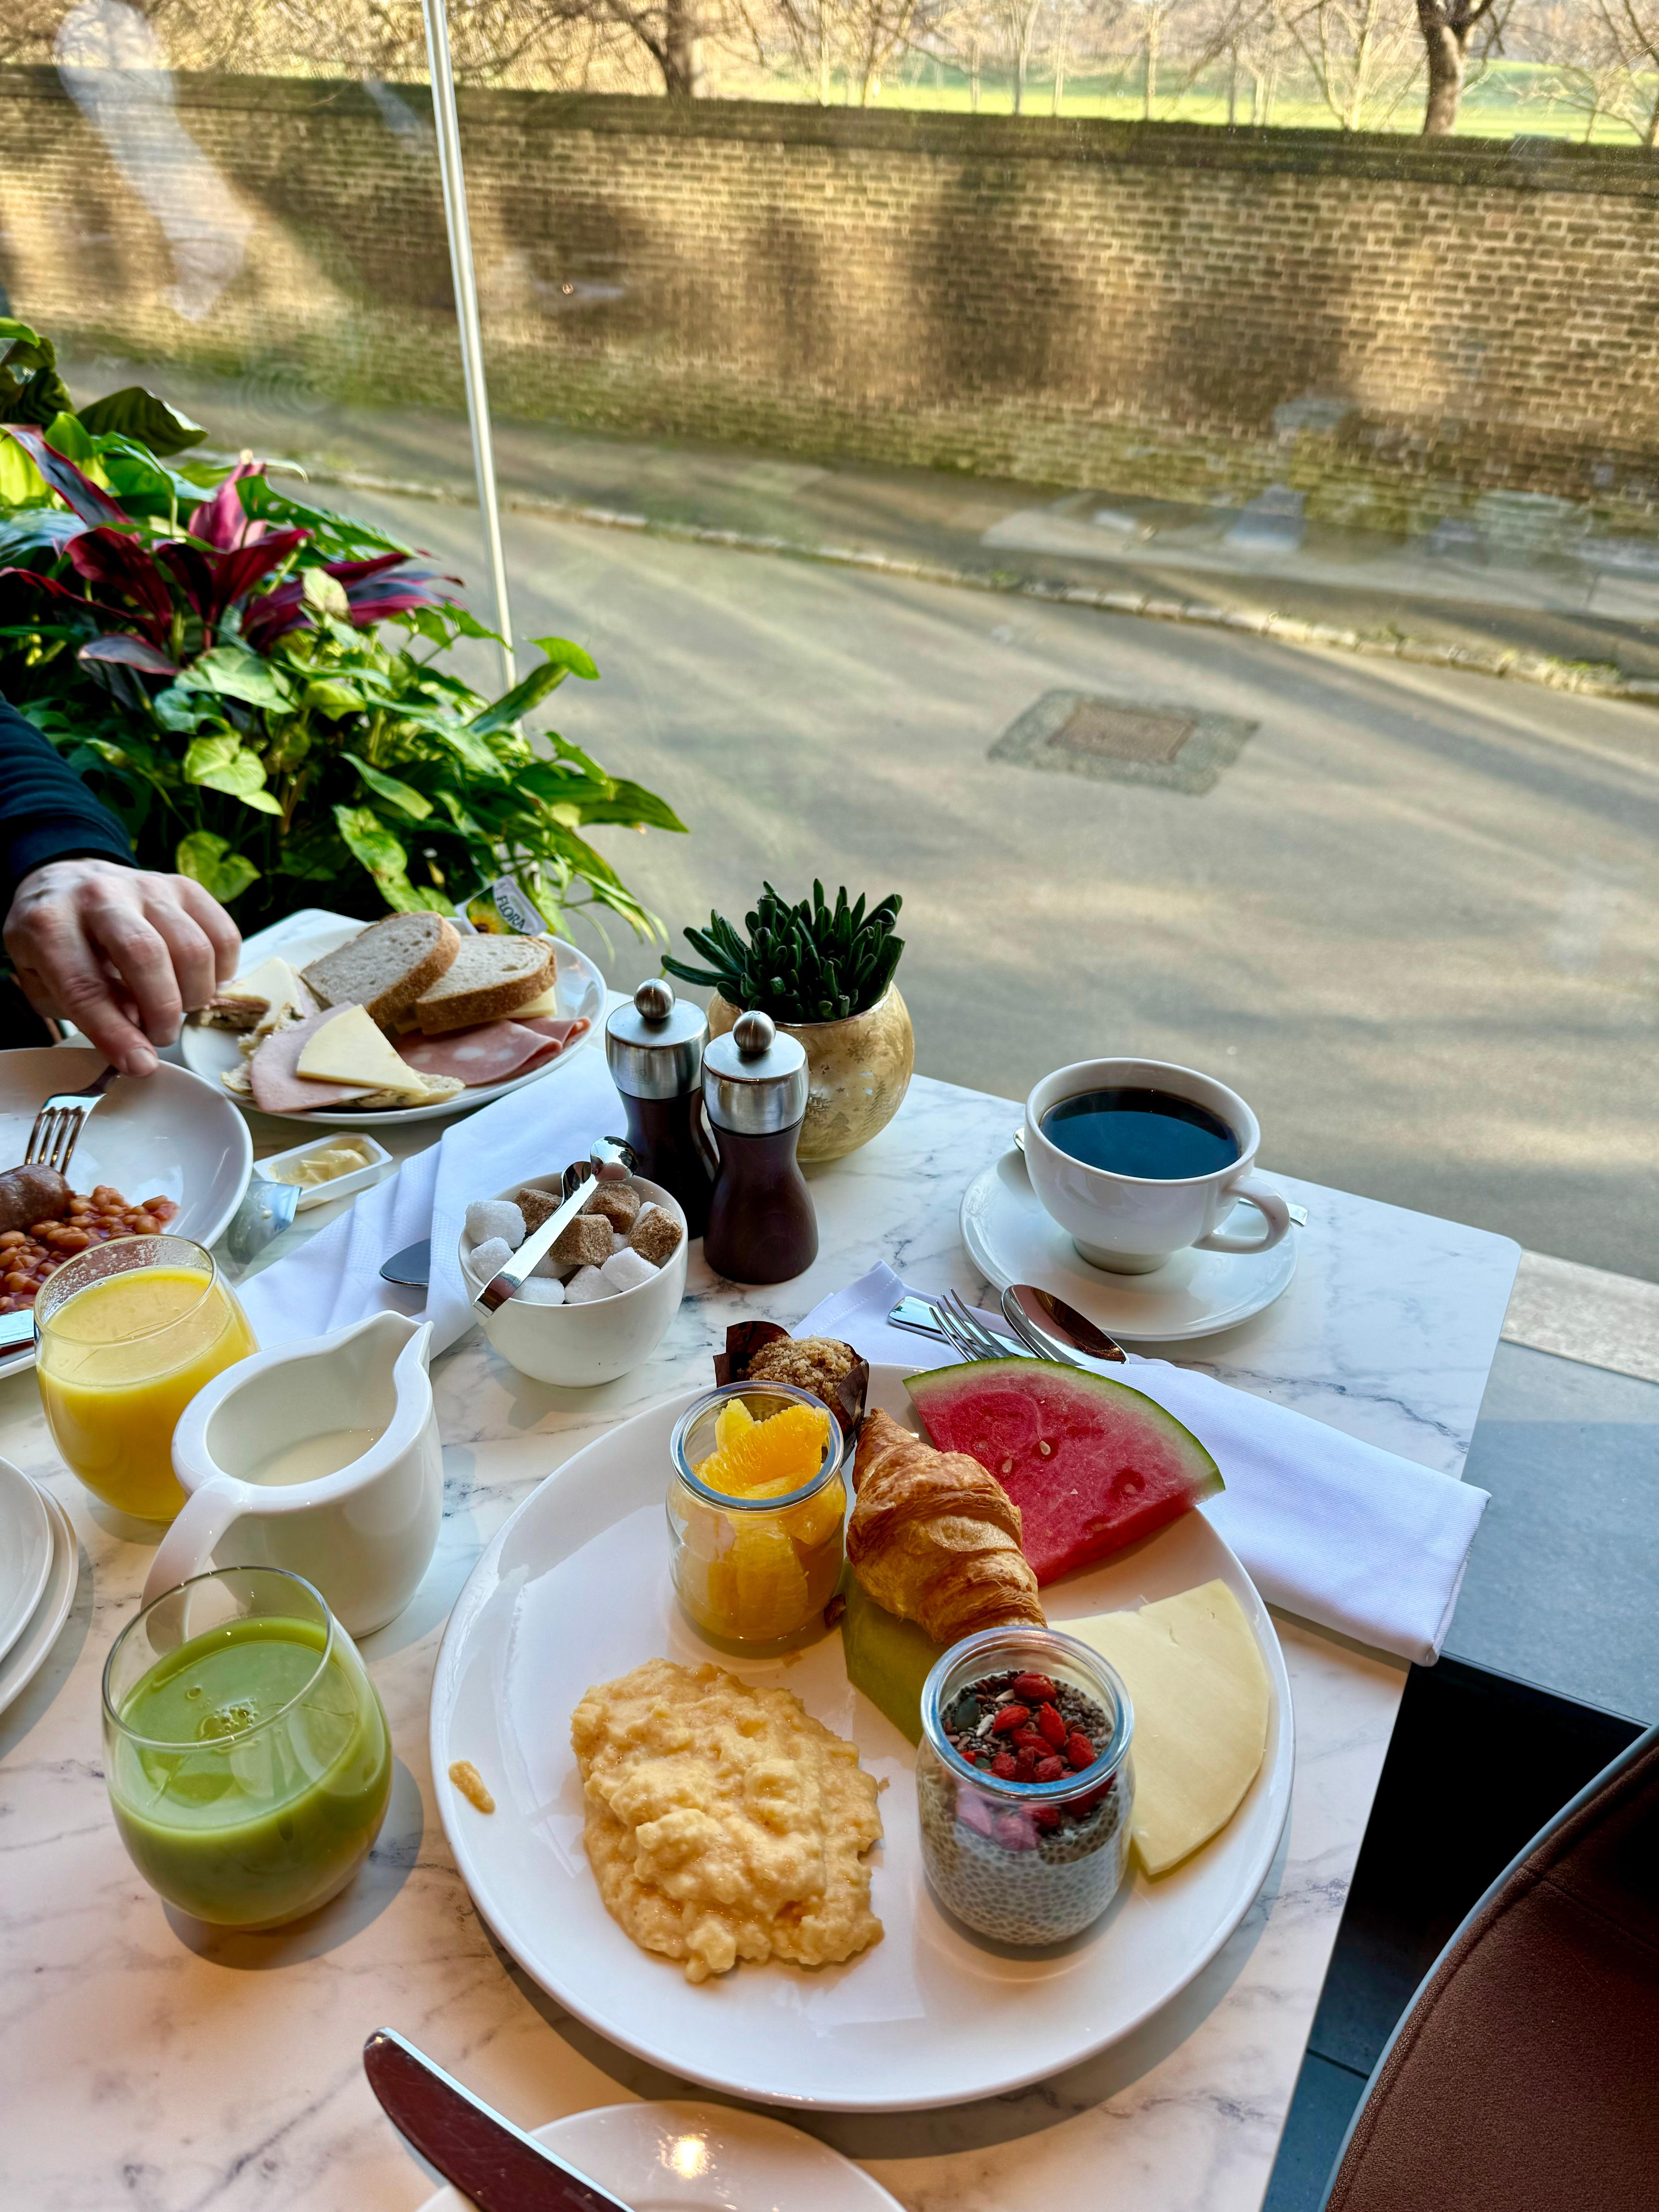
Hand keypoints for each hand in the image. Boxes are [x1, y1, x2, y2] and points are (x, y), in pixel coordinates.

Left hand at [5, 859, 240, 1076]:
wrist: (69, 882)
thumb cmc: (57, 940)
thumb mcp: (44, 979)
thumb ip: (81, 1008)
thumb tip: (136, 1029)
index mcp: (49, 923)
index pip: (85, 986)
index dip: (115, 1033)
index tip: (139, 1064)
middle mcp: (99, 896)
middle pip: (146, 955)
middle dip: (162, 1011)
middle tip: (160, 1035)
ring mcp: (147, 887)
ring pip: (193, 947)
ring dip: (194, 995)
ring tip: (178, 1008)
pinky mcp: (184, 888)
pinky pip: (223, 935)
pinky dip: (221, 972)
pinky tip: (199, 983)